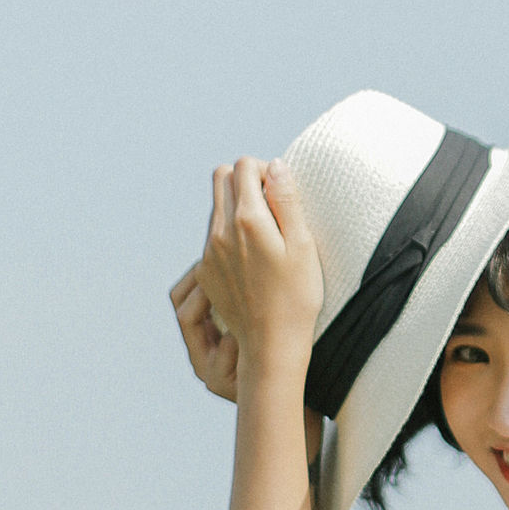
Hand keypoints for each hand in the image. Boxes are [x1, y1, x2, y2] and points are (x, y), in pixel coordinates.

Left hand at [177, 158, 325, 399]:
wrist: (271, 344)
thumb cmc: (297, 296)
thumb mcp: (303, 244)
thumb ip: (287, 200)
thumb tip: (276, 165)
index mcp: (248, 220)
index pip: (243, 165)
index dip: (265, 169)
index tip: (281, 190)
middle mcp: (221, 231)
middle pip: (221, 177)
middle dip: (245, 180)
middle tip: (271, 205)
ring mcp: (209, 251)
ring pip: (216, 205)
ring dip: (237, 206)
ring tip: (265, 234)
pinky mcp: (205, 270)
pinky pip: (213, 234)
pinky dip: (230, 232)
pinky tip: (253, 257)